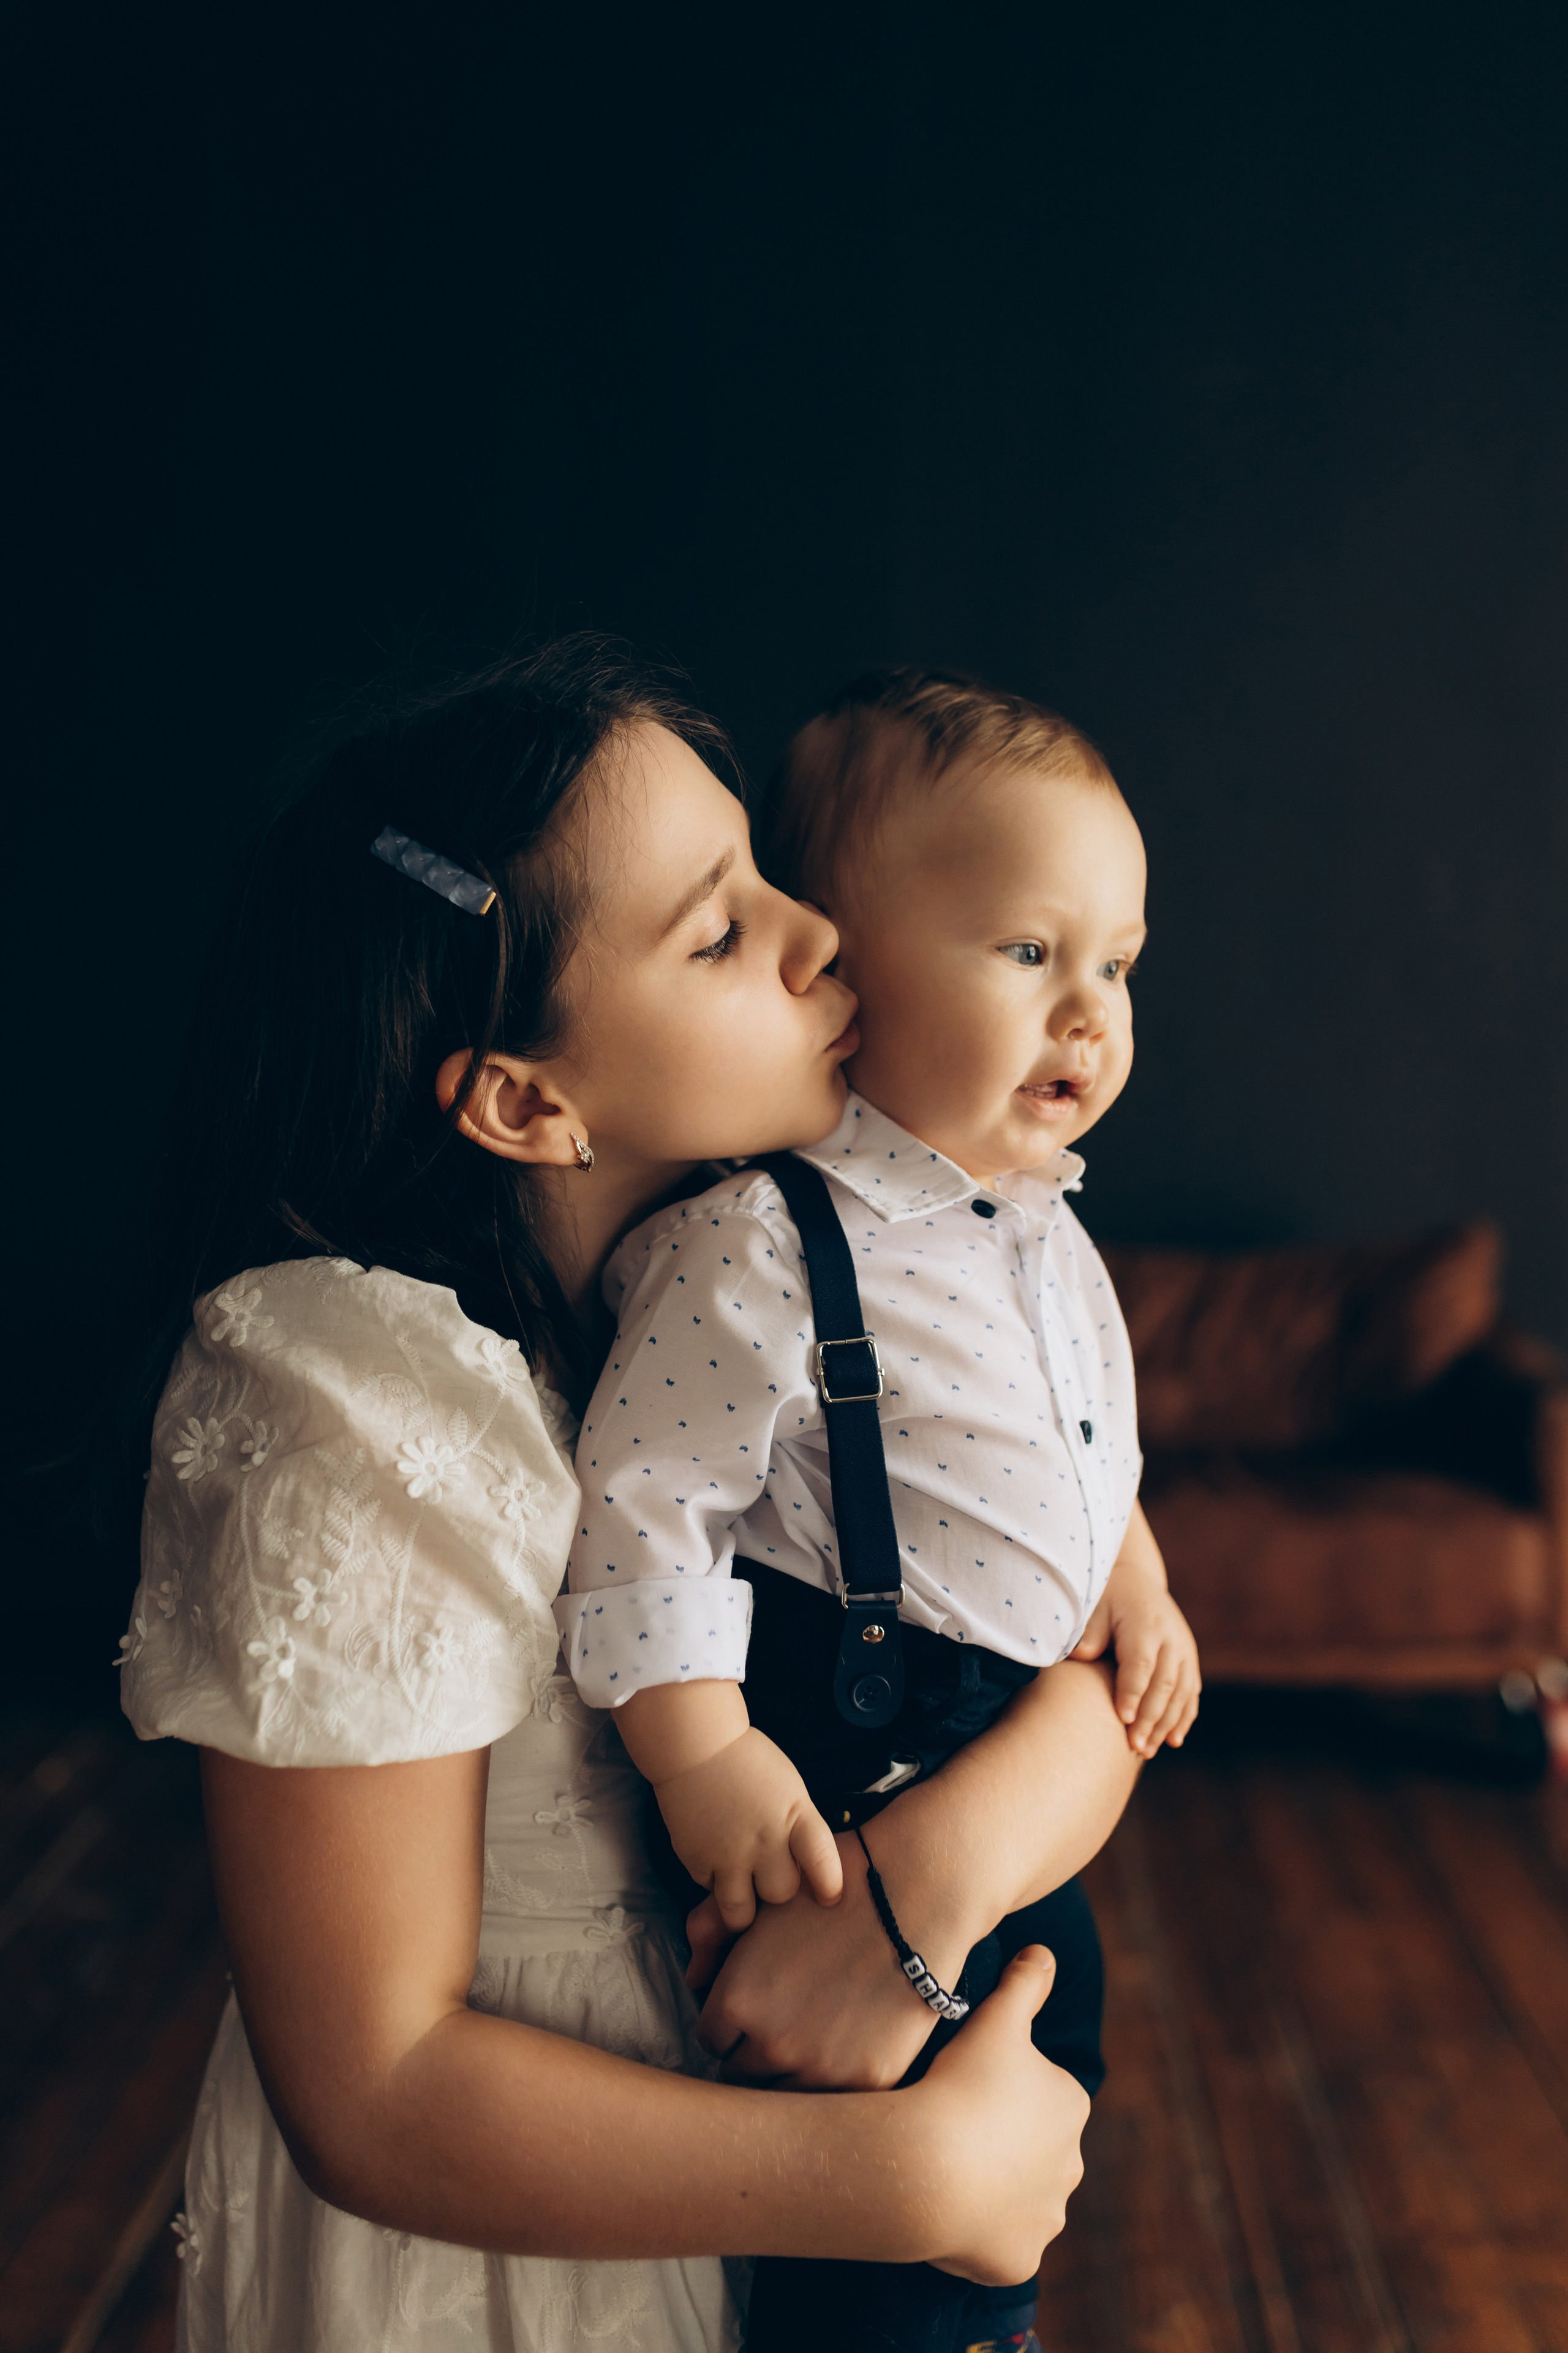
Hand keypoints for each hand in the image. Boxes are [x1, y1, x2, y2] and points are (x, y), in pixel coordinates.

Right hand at [657, 1728, 843, 1932]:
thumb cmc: (747, 1760)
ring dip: (744, 1907)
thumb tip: (803, 1867)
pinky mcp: (697, 1861)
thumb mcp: (789, 1787)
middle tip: (769, 1874)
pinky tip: (715, 1858)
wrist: (695, 1744)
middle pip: (781, 1893)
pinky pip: (710, 1890)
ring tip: (743, 1892)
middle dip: (777, 1888)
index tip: (828, 1897)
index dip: (830, 1886)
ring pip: (741, 1913)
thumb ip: (798, 1826)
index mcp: (795, 1815)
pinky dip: (715, 1881)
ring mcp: (728, 1855)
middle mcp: (764, 1841)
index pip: (823, 1863)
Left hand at [691, 1828, 972, 2087]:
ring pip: (785, 2096)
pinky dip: (837, 2081)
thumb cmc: (834, 1891)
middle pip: (742, 2074)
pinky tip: (848, 2045)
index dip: (729, 2022)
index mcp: (737, 2001)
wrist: (916, 1895)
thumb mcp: (763, 1902)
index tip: (750, 2010)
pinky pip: (835, 2101)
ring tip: (816, 2035)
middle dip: (755, 2050)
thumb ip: (710, 1932)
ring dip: (793, 2072)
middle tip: (784, 2022)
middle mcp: (772, 2044)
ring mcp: (822, 2069)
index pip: (710, 2039)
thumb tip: (692, 1980)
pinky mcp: (868, 2081)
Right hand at [915, 1947, 1089, 2282]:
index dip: (1000, 2087)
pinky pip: (1000, 2244)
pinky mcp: (1019, 2260)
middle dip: (1003, 2141)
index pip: (1041, 2093)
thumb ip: (1023, 1984)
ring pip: (1020, 2198)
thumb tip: (1043, 1952)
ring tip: (945, 2168)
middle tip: (951, 2126)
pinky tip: (947, 2212)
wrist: (928, 2166)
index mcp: (1070, 2106)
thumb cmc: (963, 2085)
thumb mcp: (995, 2019)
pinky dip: (979, 2233)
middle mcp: (1072, 2166)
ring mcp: (1046, 2218)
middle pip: (1034, 2148)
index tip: (964, 2086)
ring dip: (994, 2188)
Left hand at [1072, 1580, 1199, 1756]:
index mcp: (1145, 1624)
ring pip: (1182, 1693)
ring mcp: (1185, 1650)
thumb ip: (1090, 1633)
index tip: (1122, 1719)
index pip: (1141, 1663)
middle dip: (1150, 1718)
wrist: (1137, 1581)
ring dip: (1166, 1724)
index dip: (1133, 1692)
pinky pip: (1191, 1692)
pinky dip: (1184, 1718)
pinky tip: (1173, 1740)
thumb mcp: (1096, 1608)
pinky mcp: (1190, 1660)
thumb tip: (1080, 1656)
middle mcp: (1171, 1638)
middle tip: (1134, 1746)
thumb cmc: (1108, 1599)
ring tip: (1147, 1750)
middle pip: (1164, 1683)